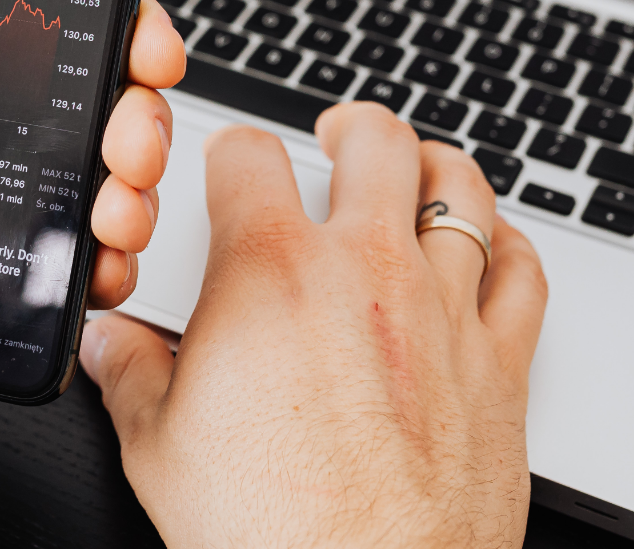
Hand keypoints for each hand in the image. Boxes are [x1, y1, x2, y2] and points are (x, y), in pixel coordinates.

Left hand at [0, 0, 184, 420]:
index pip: (35, 7)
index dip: (105, 9)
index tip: (137, 27)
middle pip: (87, 93)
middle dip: (137, 107)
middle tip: (129, 128)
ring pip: (90, 178)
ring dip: (134, 185)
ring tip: (115, 203)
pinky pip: (60, 265)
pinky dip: (101, 263)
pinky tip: (100, 262)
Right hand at [79, 103, 547, 547]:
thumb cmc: (269, 530)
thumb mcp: (158, 446)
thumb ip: (129, 373)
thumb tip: (109, 345)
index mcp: (270, 272)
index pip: (248, 155)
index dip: (232, 149)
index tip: (233, 163)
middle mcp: (365, 270)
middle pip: (375, 141)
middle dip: (351, 126)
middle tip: (339, 134)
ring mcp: (442, 310)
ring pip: (459, 190)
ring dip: (435, 165)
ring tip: (418, 168)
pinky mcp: (500, 363)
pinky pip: (523, 272)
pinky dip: (510, 245)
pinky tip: (496, 245)